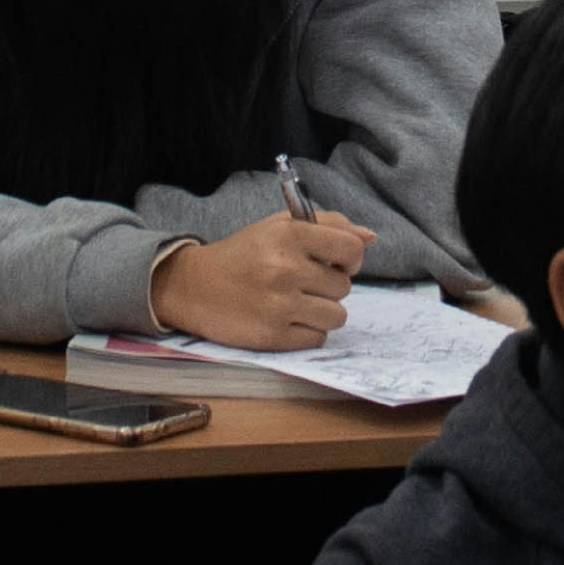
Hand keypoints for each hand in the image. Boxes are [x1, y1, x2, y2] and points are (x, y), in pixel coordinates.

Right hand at [157, 206, 369, 349]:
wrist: (193, 287)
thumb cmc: (242, 255)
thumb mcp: (278, 227)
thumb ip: (326, 226)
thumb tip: (370, 237)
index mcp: (289, 235)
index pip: (351, 248)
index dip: (351, 258)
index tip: (336, 262)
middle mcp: (286, 269)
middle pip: (344, 286)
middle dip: (328, 286)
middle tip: (302, 283)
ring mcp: (279, 305)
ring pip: (336, 316)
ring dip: (322, 312)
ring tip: (296, 304)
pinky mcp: (272, 336)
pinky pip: (317, 338)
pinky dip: (308, 332)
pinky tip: (287, 320)